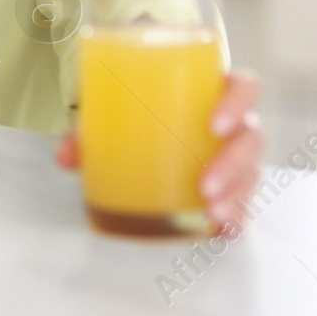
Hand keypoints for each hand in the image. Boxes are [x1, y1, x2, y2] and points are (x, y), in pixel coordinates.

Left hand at [56, 70, 263, 233]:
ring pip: (250, 172)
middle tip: (205, 185)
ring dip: (235, 194)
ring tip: (211, 212)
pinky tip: (223, 229)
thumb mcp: (114, 106)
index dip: (237, 103)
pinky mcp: (229, 184)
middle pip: (251, 136)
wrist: (140, 116)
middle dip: (232, 164)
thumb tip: (65, 156)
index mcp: (212, 88)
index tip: (214, 125)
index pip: (245, 86)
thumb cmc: (137, 103)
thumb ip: (90, 128)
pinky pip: (244, 201)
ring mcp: (233, 154)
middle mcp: (232, 122)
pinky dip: (236, 216)